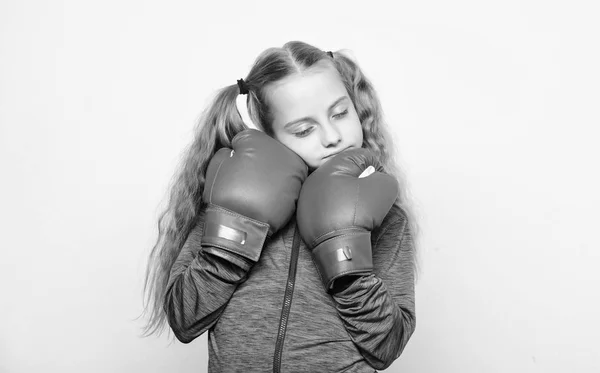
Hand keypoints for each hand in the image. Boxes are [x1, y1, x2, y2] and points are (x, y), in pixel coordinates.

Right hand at [202, 129, 307, 267]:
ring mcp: (292, 168)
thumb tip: (236, 151)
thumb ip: (228, 150)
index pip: (246, 139)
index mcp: (258, 139)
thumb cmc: (225, 194)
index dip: (237, 153)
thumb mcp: (216, 164)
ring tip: (258, 190)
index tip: (234, 166)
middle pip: (266, 151)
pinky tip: (268, 197)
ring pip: (279, 166)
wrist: (240, 225)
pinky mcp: (299, 187)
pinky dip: (279, 188)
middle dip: (257, 161)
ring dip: (270, 174)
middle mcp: (280, 150)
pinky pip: (287, 183)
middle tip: (247, 179)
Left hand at [296, 148, 398, 290]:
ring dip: (347, 195)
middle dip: (359, 181)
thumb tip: (377, 178)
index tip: (378, 183)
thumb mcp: (384, 188)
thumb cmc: (360, 214)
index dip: (375, 167)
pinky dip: (336, 210)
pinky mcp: (305, 217)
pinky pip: (325, 207)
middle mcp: (313, 180)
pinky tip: (344, 220)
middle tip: (367, 197)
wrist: (339, 247)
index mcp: (330, 167)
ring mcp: (307, 199)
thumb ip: (384, 176)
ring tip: (356, 210)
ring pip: (334, 189)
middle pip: (344, 173)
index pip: (359, 156)